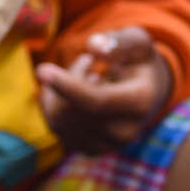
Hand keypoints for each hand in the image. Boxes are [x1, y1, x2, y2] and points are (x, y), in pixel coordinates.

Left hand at [37, 27, 172, 157]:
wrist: (147, 93)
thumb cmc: (138, 61)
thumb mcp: (137, 41)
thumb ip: (119, 41)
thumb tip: (93, 46)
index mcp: (140, 102)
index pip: (97, 101)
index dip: (67, 86)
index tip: (42, 69)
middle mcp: (125, 131)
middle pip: (71, 111)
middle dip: (65, 79)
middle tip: (85, 61)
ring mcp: (107, 145)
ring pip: (59, 120)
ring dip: (60, 91)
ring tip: (86, 75)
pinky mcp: (90, 149)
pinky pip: (56, 127)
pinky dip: (57, 105)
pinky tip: (78, 93)